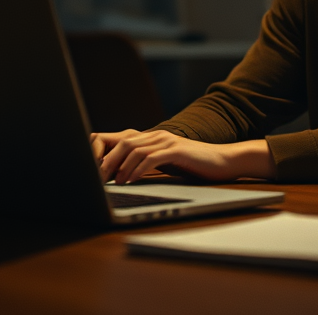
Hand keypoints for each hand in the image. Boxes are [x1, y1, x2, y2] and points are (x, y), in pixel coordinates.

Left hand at [90, 129, 276, 183]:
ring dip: (120, 167)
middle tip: (98, 180)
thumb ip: (147, 163)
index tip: (94, 172)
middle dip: (106, 161)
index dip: (104, 152)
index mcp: (152, 138)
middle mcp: (157, 135)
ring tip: (114, 182)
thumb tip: (121, 176)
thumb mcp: (166, 163)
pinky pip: (151, 157)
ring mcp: (167, 140)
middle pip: (122, 142)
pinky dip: (137, 169)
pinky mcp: (176, 149)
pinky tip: (132, 180)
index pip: (120, 138)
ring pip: (133, 149)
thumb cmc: (194, 165)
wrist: (223, 161)